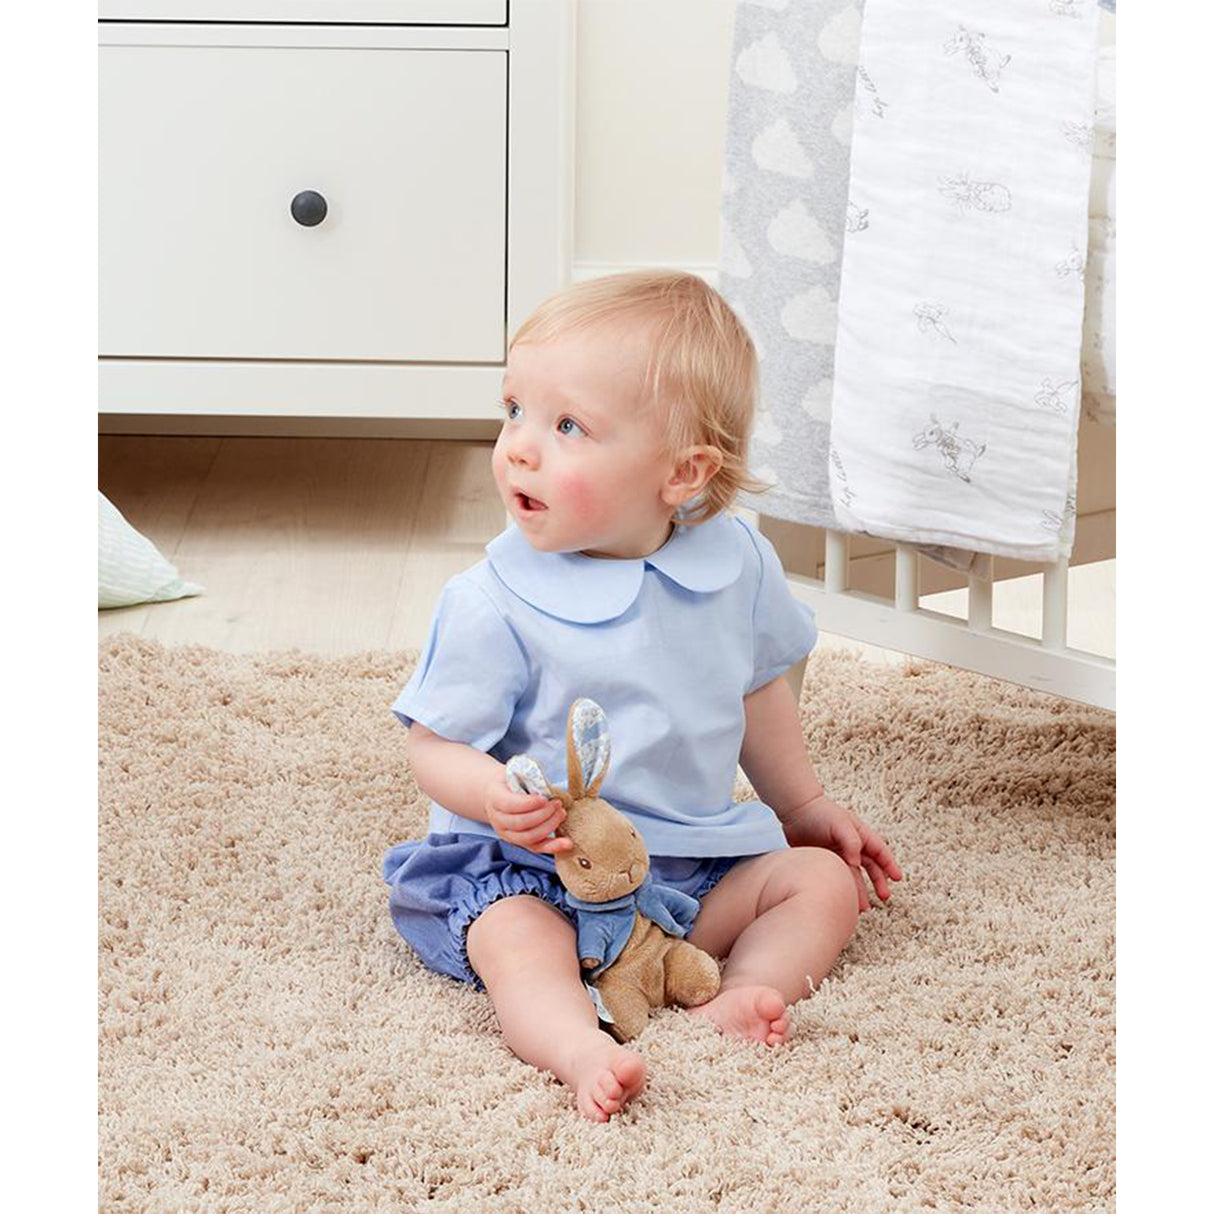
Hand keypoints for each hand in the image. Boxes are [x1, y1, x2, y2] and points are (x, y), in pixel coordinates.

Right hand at [484, 775, 572, 854]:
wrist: (497, 793)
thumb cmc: (510, 781)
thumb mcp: (515, 773)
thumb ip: (528, 779)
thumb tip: (547, 787)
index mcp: (494, 799)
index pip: (510, 805)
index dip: (529, 803)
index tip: (544, 798)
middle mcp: (498, 820)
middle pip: (521, 823)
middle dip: (543, 814)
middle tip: (557, 804)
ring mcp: (507, 834)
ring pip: (529, 837)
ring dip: (550, 826)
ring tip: (561, 813)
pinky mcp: (519, 842)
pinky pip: (536, 847)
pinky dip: (552, 846)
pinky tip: (567, 843)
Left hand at [780, 794, 902, 911]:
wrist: (795, 812)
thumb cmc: (820, 812)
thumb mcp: (840, 824)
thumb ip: (851, 843)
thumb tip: (856, 864)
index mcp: (861, 835)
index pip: (880, 851)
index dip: (890, 865)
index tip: (898, 878)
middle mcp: (853, 846)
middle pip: (871, 867)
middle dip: (879, 882)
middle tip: (884, 897)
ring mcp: (840, 855)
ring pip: (854, 876)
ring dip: (860, 890)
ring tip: (863, 906)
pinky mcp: (826, 861)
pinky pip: (838, 877)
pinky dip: (843, 888)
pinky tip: (844, 898)